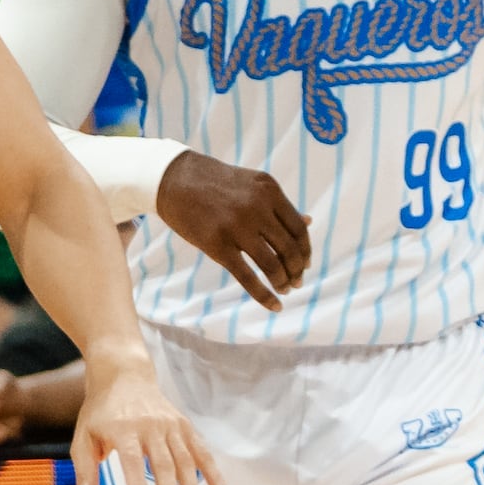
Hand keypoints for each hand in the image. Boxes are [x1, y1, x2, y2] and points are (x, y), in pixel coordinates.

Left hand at [69, 348, 225, 484]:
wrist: (124, 376)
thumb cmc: (101, 412)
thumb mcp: (83, 437)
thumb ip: (85, 470)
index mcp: (123, 428)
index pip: (131, 456)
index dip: (136, 479)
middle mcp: (150, 426)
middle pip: (163, 462)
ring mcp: (171, 425)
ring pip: (185, 460)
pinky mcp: (184, 426)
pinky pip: (201, 451)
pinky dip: (213, 473)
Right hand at [154, 150, 310, 306]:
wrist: (174, 179)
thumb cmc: (216, 183)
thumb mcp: (253, 185)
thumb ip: (279, 205)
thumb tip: (309, 221)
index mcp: (269, 191)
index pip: (299, 228)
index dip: (305, 250)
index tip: (305, 264)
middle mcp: (257, 208)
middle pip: (289, 248)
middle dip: (297, 270)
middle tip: (297, 282)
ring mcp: (237, 227)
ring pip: (272, 264)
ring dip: (283, 282)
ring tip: (285, 289)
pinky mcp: (217, 245)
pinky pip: (247, 276)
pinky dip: (264, 295)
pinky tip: (274, 305)